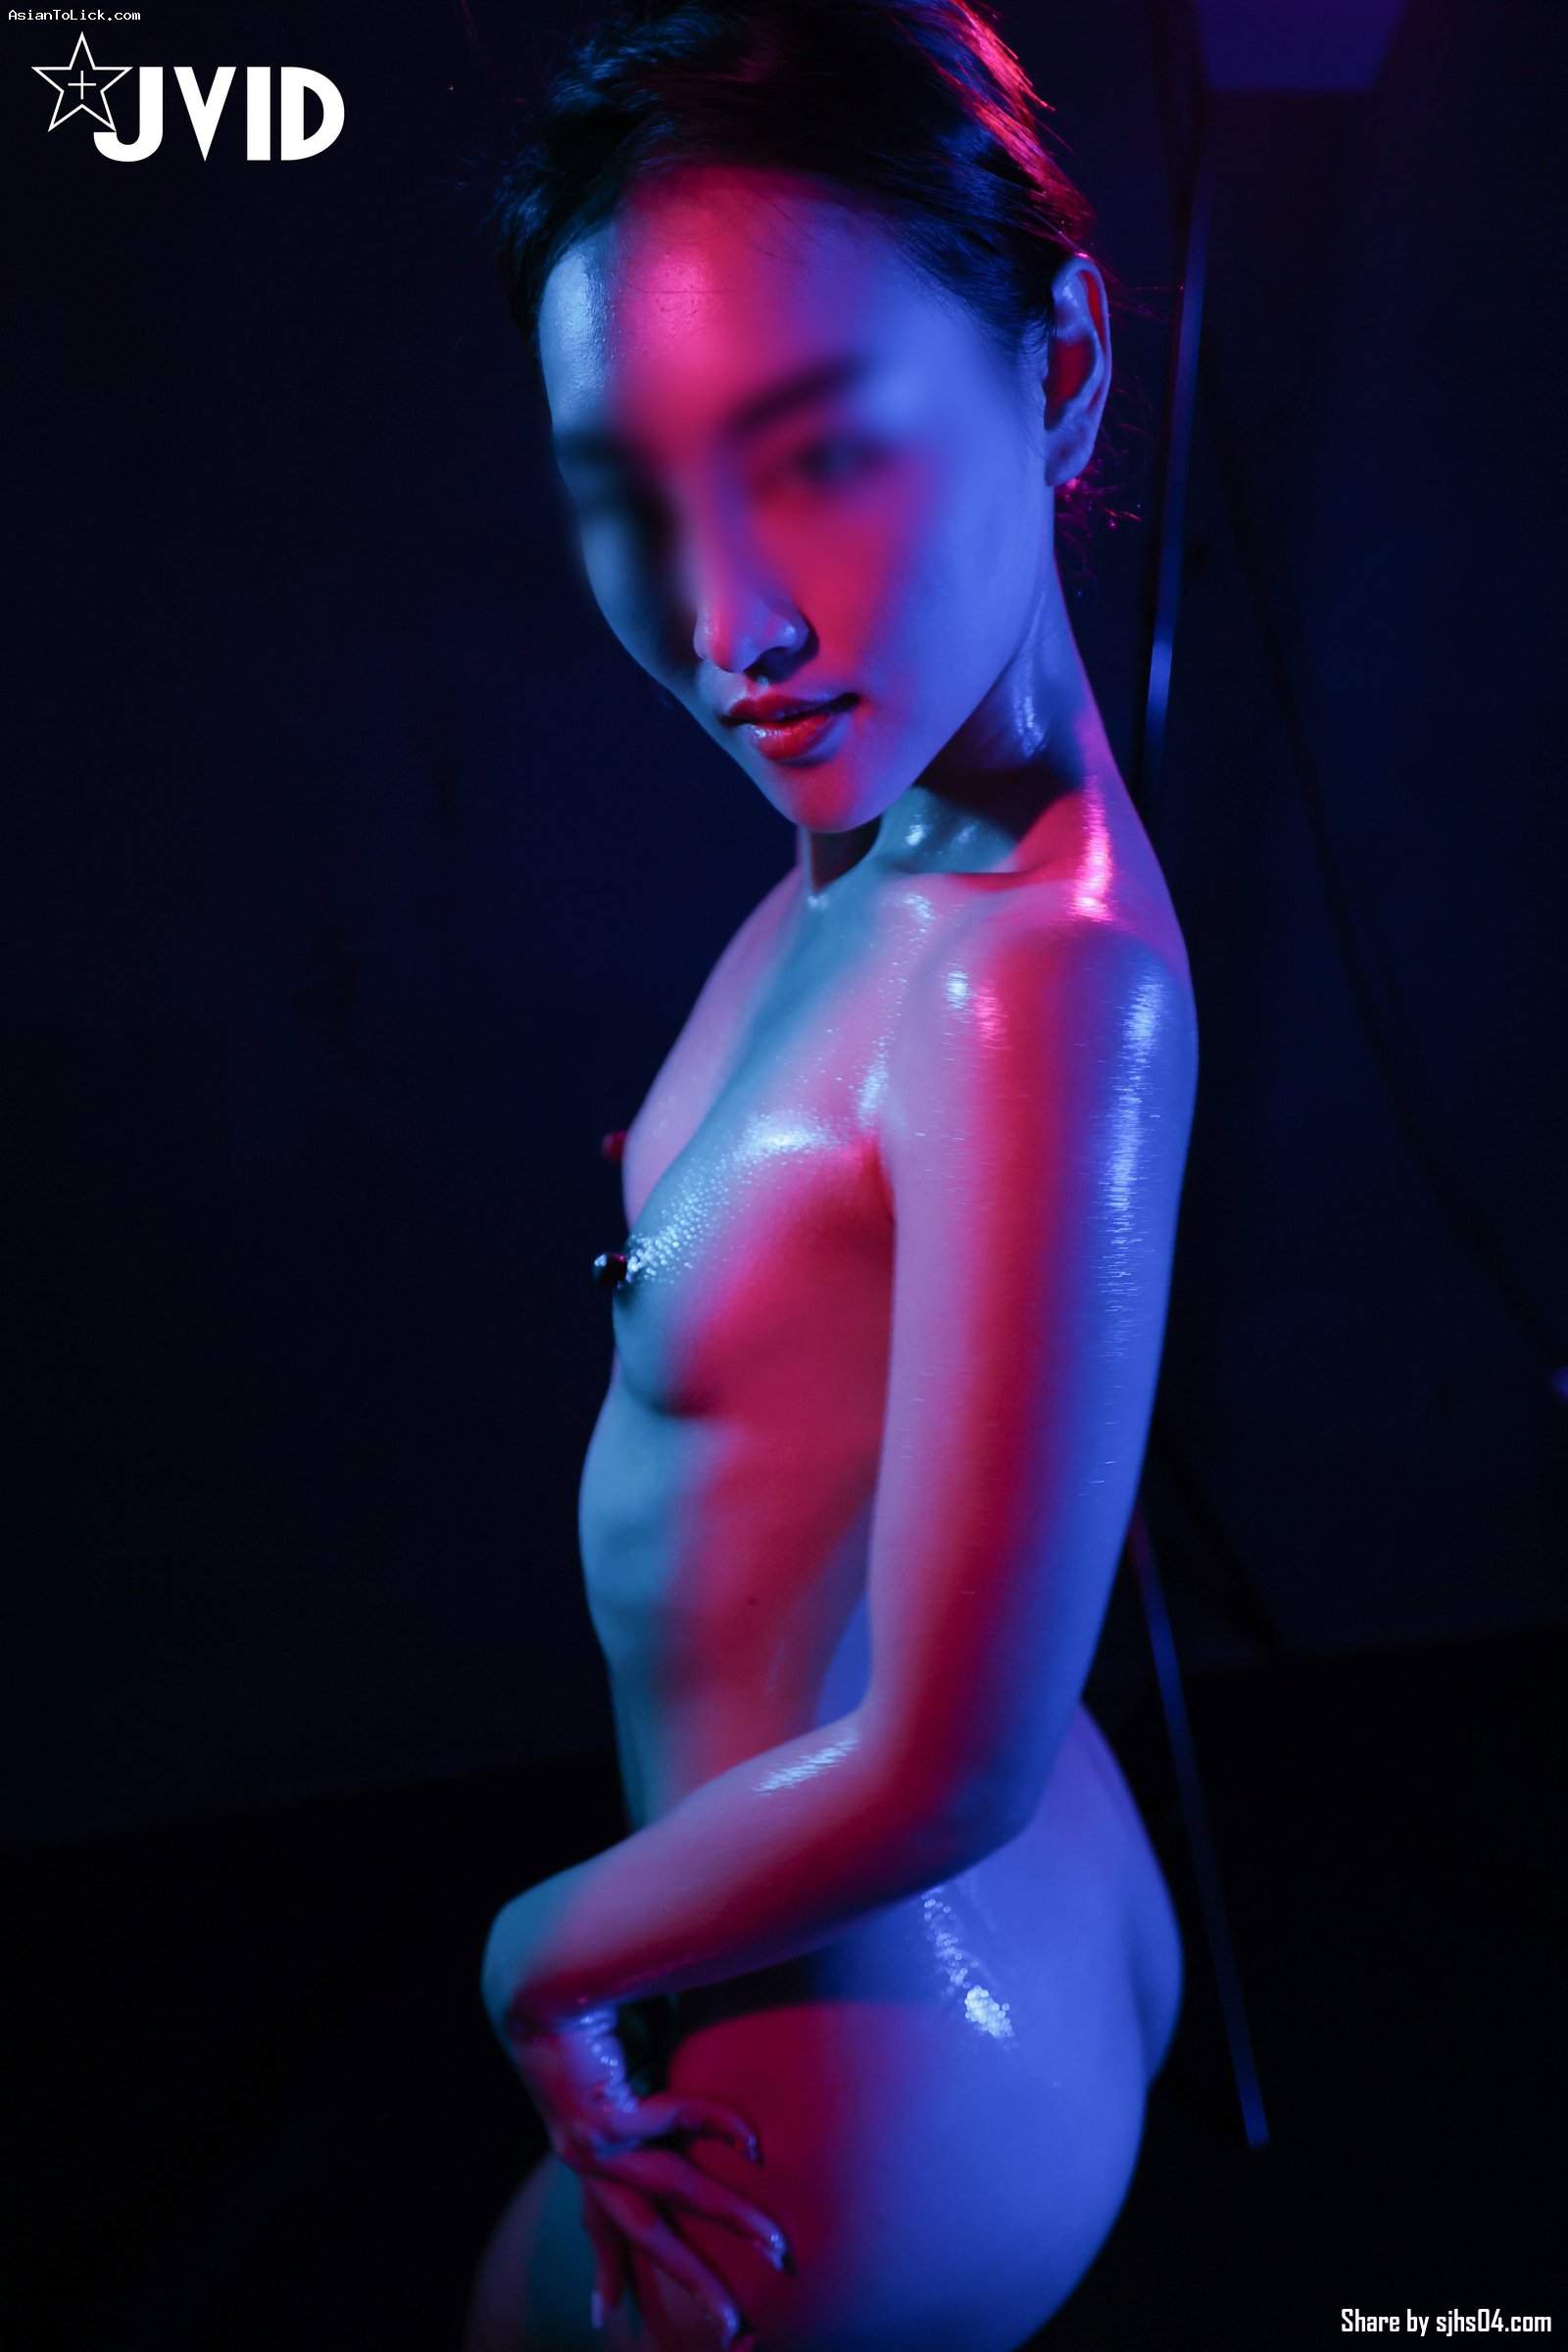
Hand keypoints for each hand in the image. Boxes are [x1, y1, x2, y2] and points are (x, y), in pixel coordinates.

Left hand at [490, 1999, 788, 2347]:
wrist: (541, 1965)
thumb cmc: (594, 1994)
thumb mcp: (632, 2051)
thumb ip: (661, 2078)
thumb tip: (714, 2079)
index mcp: (589, 2142)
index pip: (603, 2220)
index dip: (608, 2266)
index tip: (605, 2317)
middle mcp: (587, 2154)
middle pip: (645, 2236)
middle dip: (695, 2281)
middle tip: (735, 2331)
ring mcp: (592, 2139)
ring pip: (671, 2195)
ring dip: (730, 2219)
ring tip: (779, 2246)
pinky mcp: (601, 2113)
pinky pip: (673, 2125)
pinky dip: (718, 2127)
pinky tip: (753, 2141)